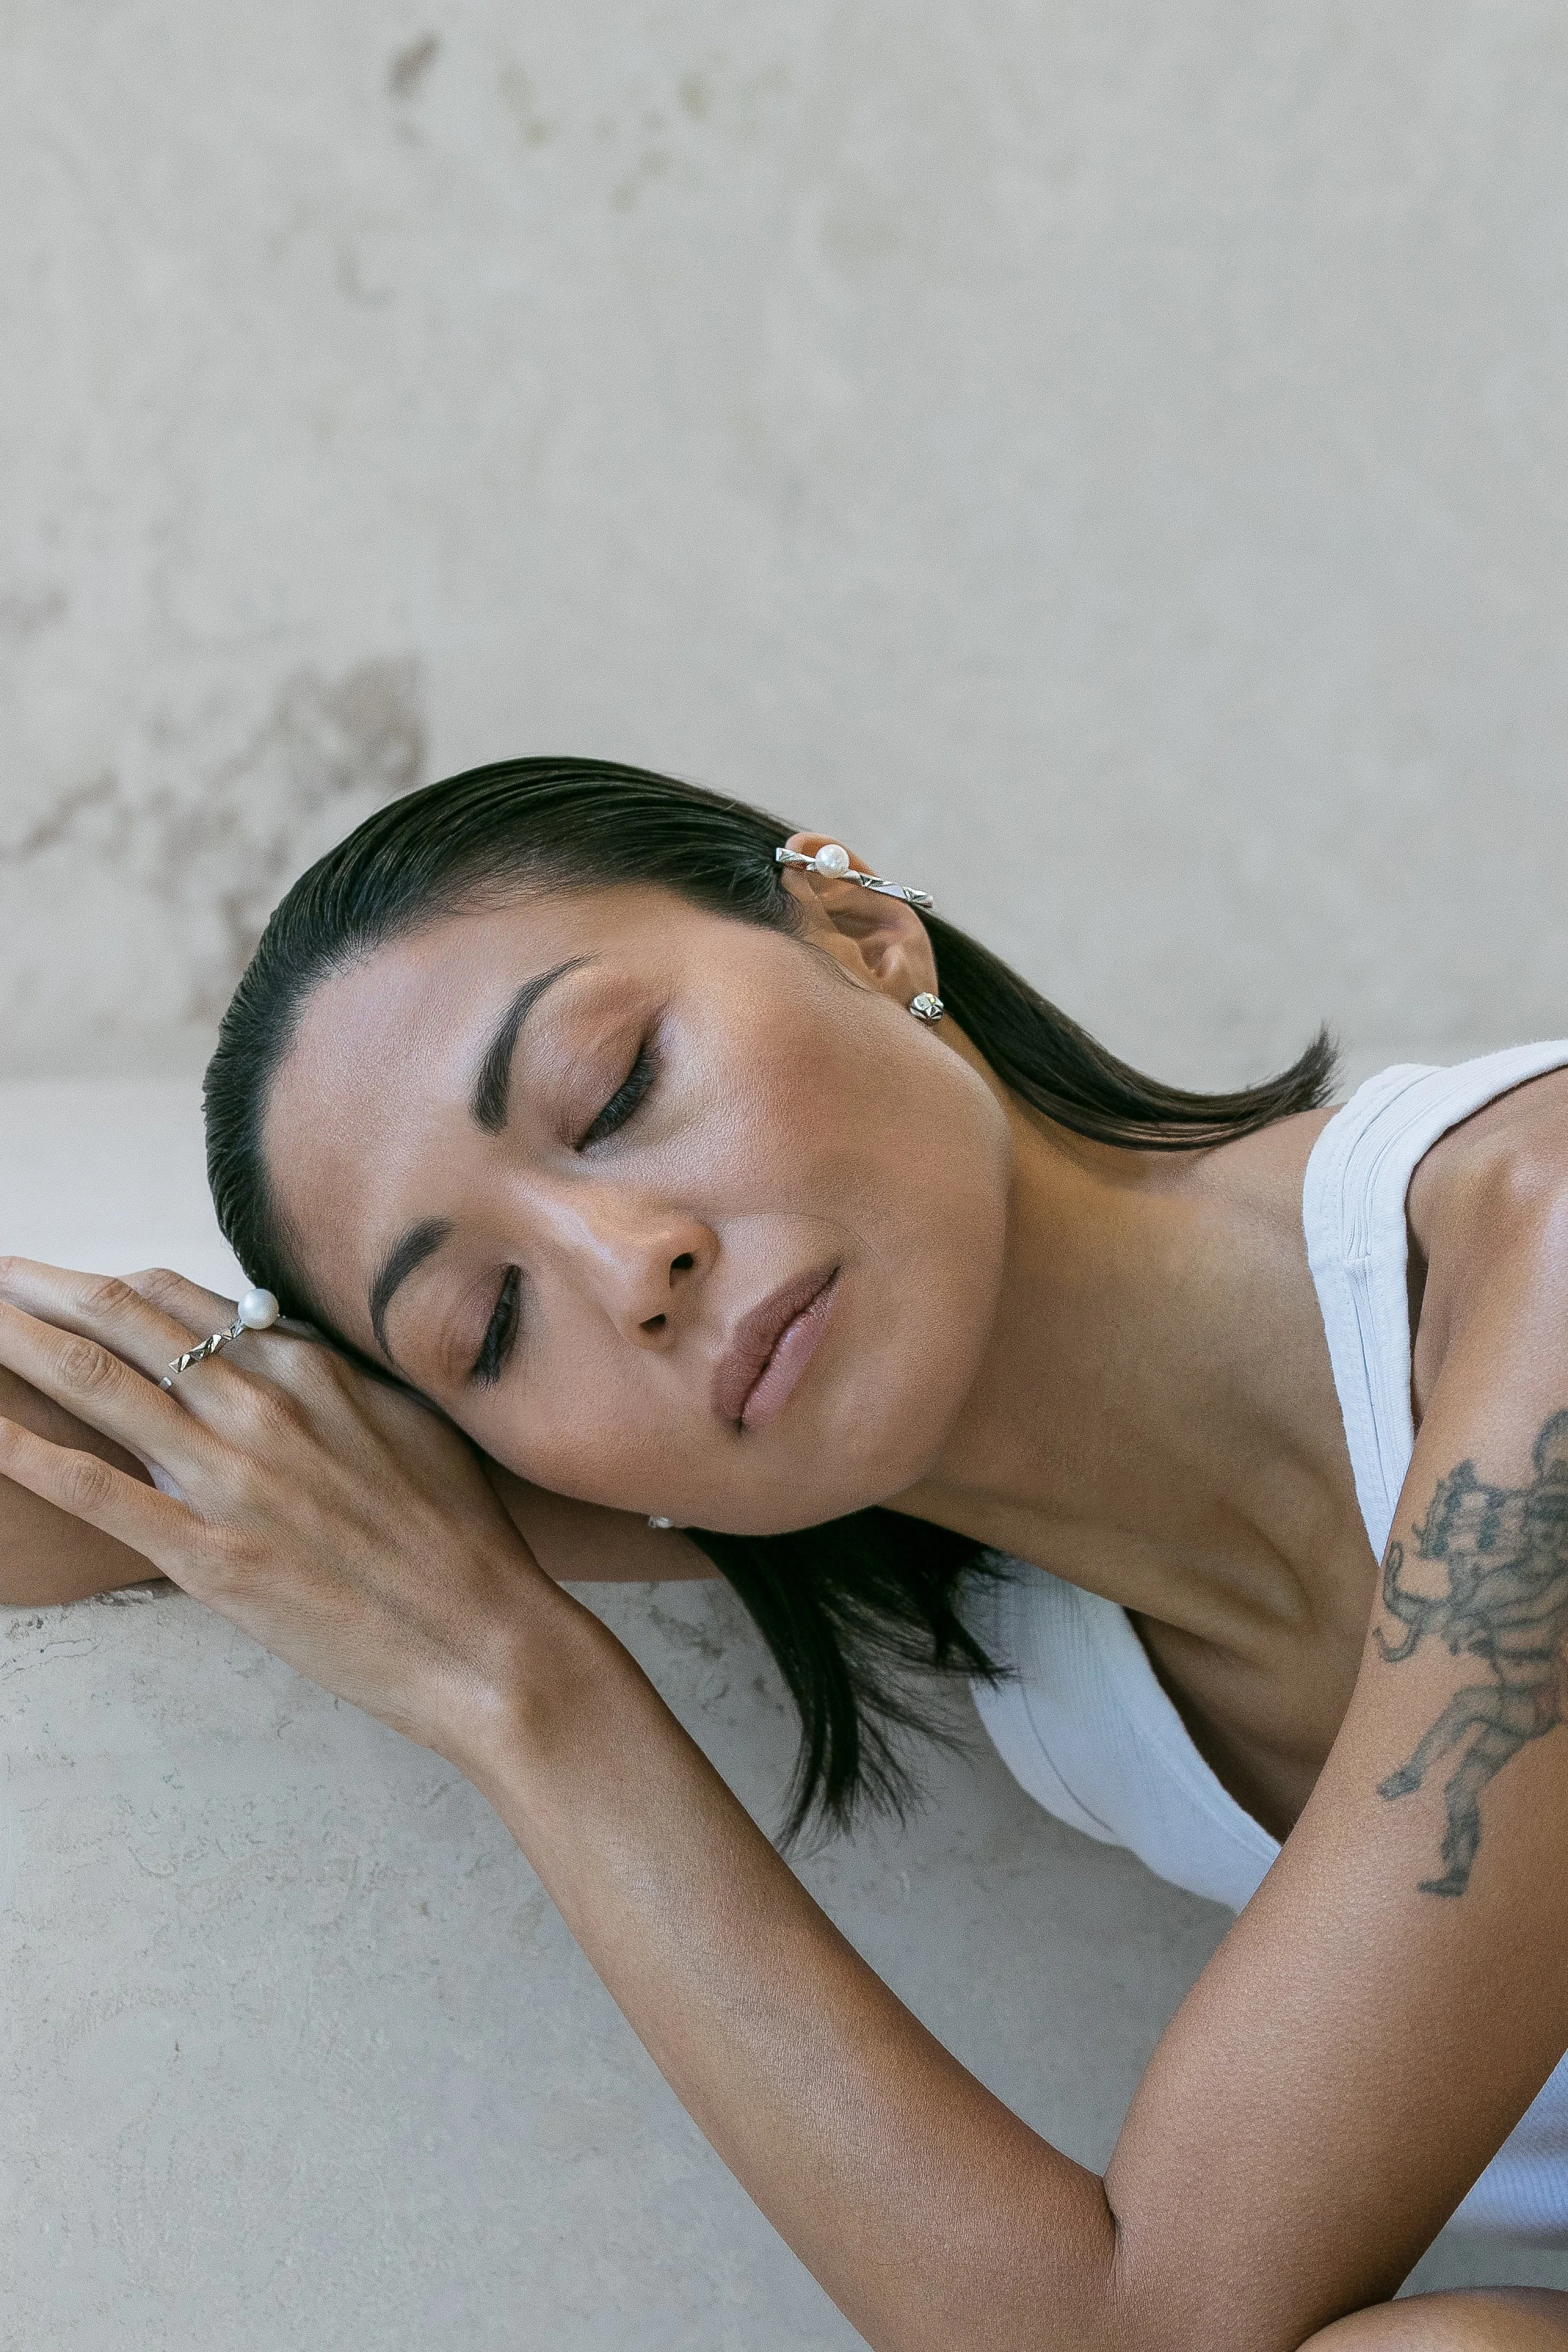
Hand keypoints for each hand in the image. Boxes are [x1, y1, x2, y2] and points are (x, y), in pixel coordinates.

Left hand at [0, 1258, 569, 1772]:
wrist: (486, 1636)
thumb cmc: (460, 1539)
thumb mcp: (409, 1425)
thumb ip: (334, 1383)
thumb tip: (280, 1351)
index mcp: (313, 1369)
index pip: (184, 1299)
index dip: (112, 1285)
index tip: (69, 1285)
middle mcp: (264, 1405)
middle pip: (126, 1320)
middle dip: (43, 1288)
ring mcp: (232, 1478)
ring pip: (98, 1384)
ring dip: (18, 1343)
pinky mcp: (209, 1555)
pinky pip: (95, 1491)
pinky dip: (26, 1452)